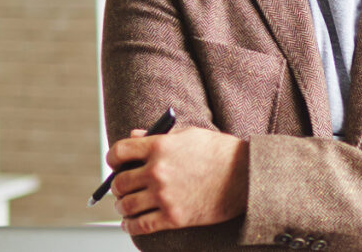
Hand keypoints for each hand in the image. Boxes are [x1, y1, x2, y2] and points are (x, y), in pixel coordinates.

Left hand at [106, 126, 248, 235]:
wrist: (247, 176)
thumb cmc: (221, 152)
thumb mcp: (191, 135)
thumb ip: (160, 136)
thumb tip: (134, 136)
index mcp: (161, 146)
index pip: (119, 152)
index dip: (114, 158)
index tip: (116, 164)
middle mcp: (158, 171)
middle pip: (119, 183)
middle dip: (118, 186)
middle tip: (122, 188)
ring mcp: (164, 196)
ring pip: (126, 206)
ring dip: (123, 206)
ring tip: (127, 206)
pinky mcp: (173, 217)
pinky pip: (139, 226)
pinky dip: (130, 226)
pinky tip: (130, 223)